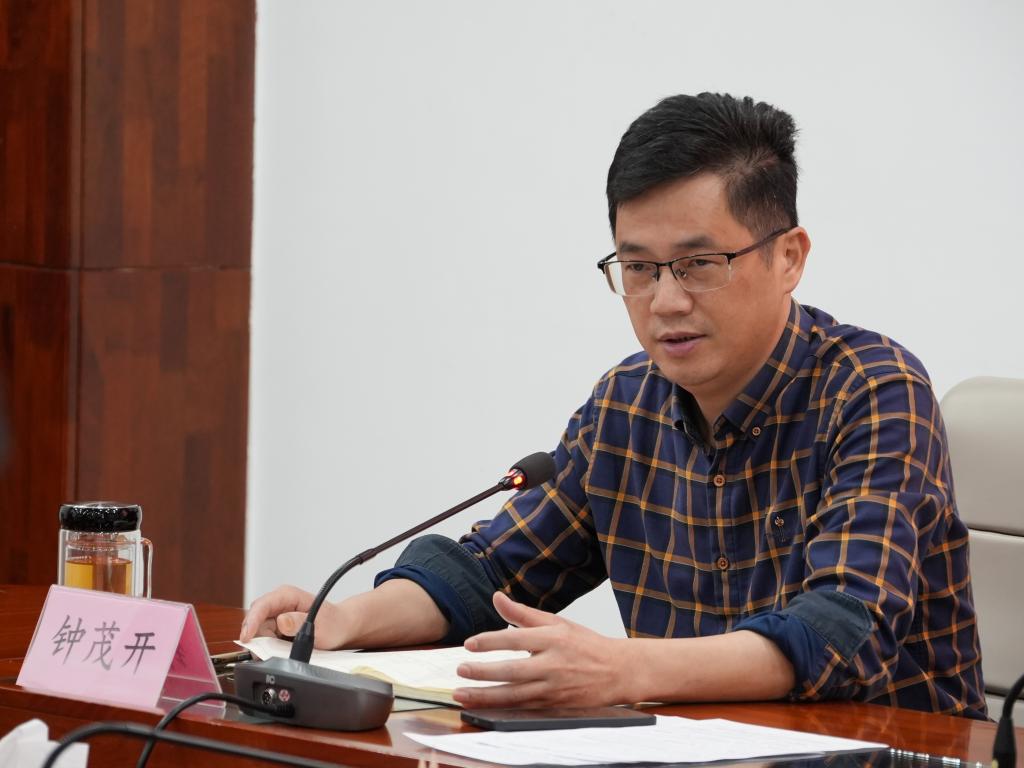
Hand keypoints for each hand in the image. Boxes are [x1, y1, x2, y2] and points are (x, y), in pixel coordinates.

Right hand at [239, 585, 348, 649]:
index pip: (262, 605)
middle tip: (270, 651)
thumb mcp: (320, 624)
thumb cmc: (333, 623)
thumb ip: (299, 622)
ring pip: (259, 631)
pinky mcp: (276, 627)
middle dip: (258, 637)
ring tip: (283, 649)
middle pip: (256, 620)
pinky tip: (282, 649)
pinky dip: (269, 647)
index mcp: (287, 595)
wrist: (341, 629)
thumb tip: (281, 621)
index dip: (251, 621)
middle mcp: (279, 603)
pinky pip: (265, 638)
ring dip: (265, 644)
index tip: (247, 637)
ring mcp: (276, 615)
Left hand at [453, 591, 631, 707]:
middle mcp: (553, 664)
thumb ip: (523, 613)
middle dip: (484, 672)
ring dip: (486, 696)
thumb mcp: (556, 622)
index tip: (469, 644)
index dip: (491, 641)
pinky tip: (484, 707)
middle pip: (513, 670)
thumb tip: (497, 597)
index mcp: (553, 639)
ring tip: (462, 694)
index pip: (516, 639)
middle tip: (461, 670)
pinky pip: (524, 709)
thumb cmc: (585, 645)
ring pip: (515, 695)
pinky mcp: (555, 705)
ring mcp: (554, 688)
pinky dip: (502, 709)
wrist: (619, 671)